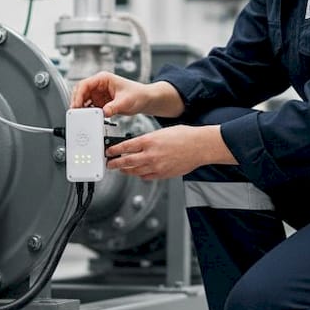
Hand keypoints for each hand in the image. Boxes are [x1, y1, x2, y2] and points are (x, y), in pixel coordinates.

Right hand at [70, 72, 184, 117]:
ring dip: (81, 108)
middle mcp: (100, 85)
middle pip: (81, 92)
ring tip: (81, 117)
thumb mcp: (125, 101)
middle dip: (77, 102)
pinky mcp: (101, 102)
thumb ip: (113, 107)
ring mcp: (99, 94)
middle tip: (75, 113)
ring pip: (84, 100)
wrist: (145, 100)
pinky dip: (88, 112)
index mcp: (104, 79)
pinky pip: (90, 107)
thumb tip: (103, 113)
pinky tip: (89, 118)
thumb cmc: (138, 94)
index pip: (85, 84)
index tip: (76, 105)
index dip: (78, 95)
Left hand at [106, 125, 234, 179]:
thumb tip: (136, 145)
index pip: (125, 147)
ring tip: (121, 169)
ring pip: (135, 171)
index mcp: (149, 141)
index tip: (109, 152)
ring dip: (126, 170)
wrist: (200, 146)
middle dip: (115, 163)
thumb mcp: (161, 132)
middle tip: (110, 164)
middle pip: (126, 162)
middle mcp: (151, 155)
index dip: (114, 150)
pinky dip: (140, 175)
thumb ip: (147, 140)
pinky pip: (146, 177)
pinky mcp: (163, 174)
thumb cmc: (184, 136)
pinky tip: (138, 173)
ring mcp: (156, 166)